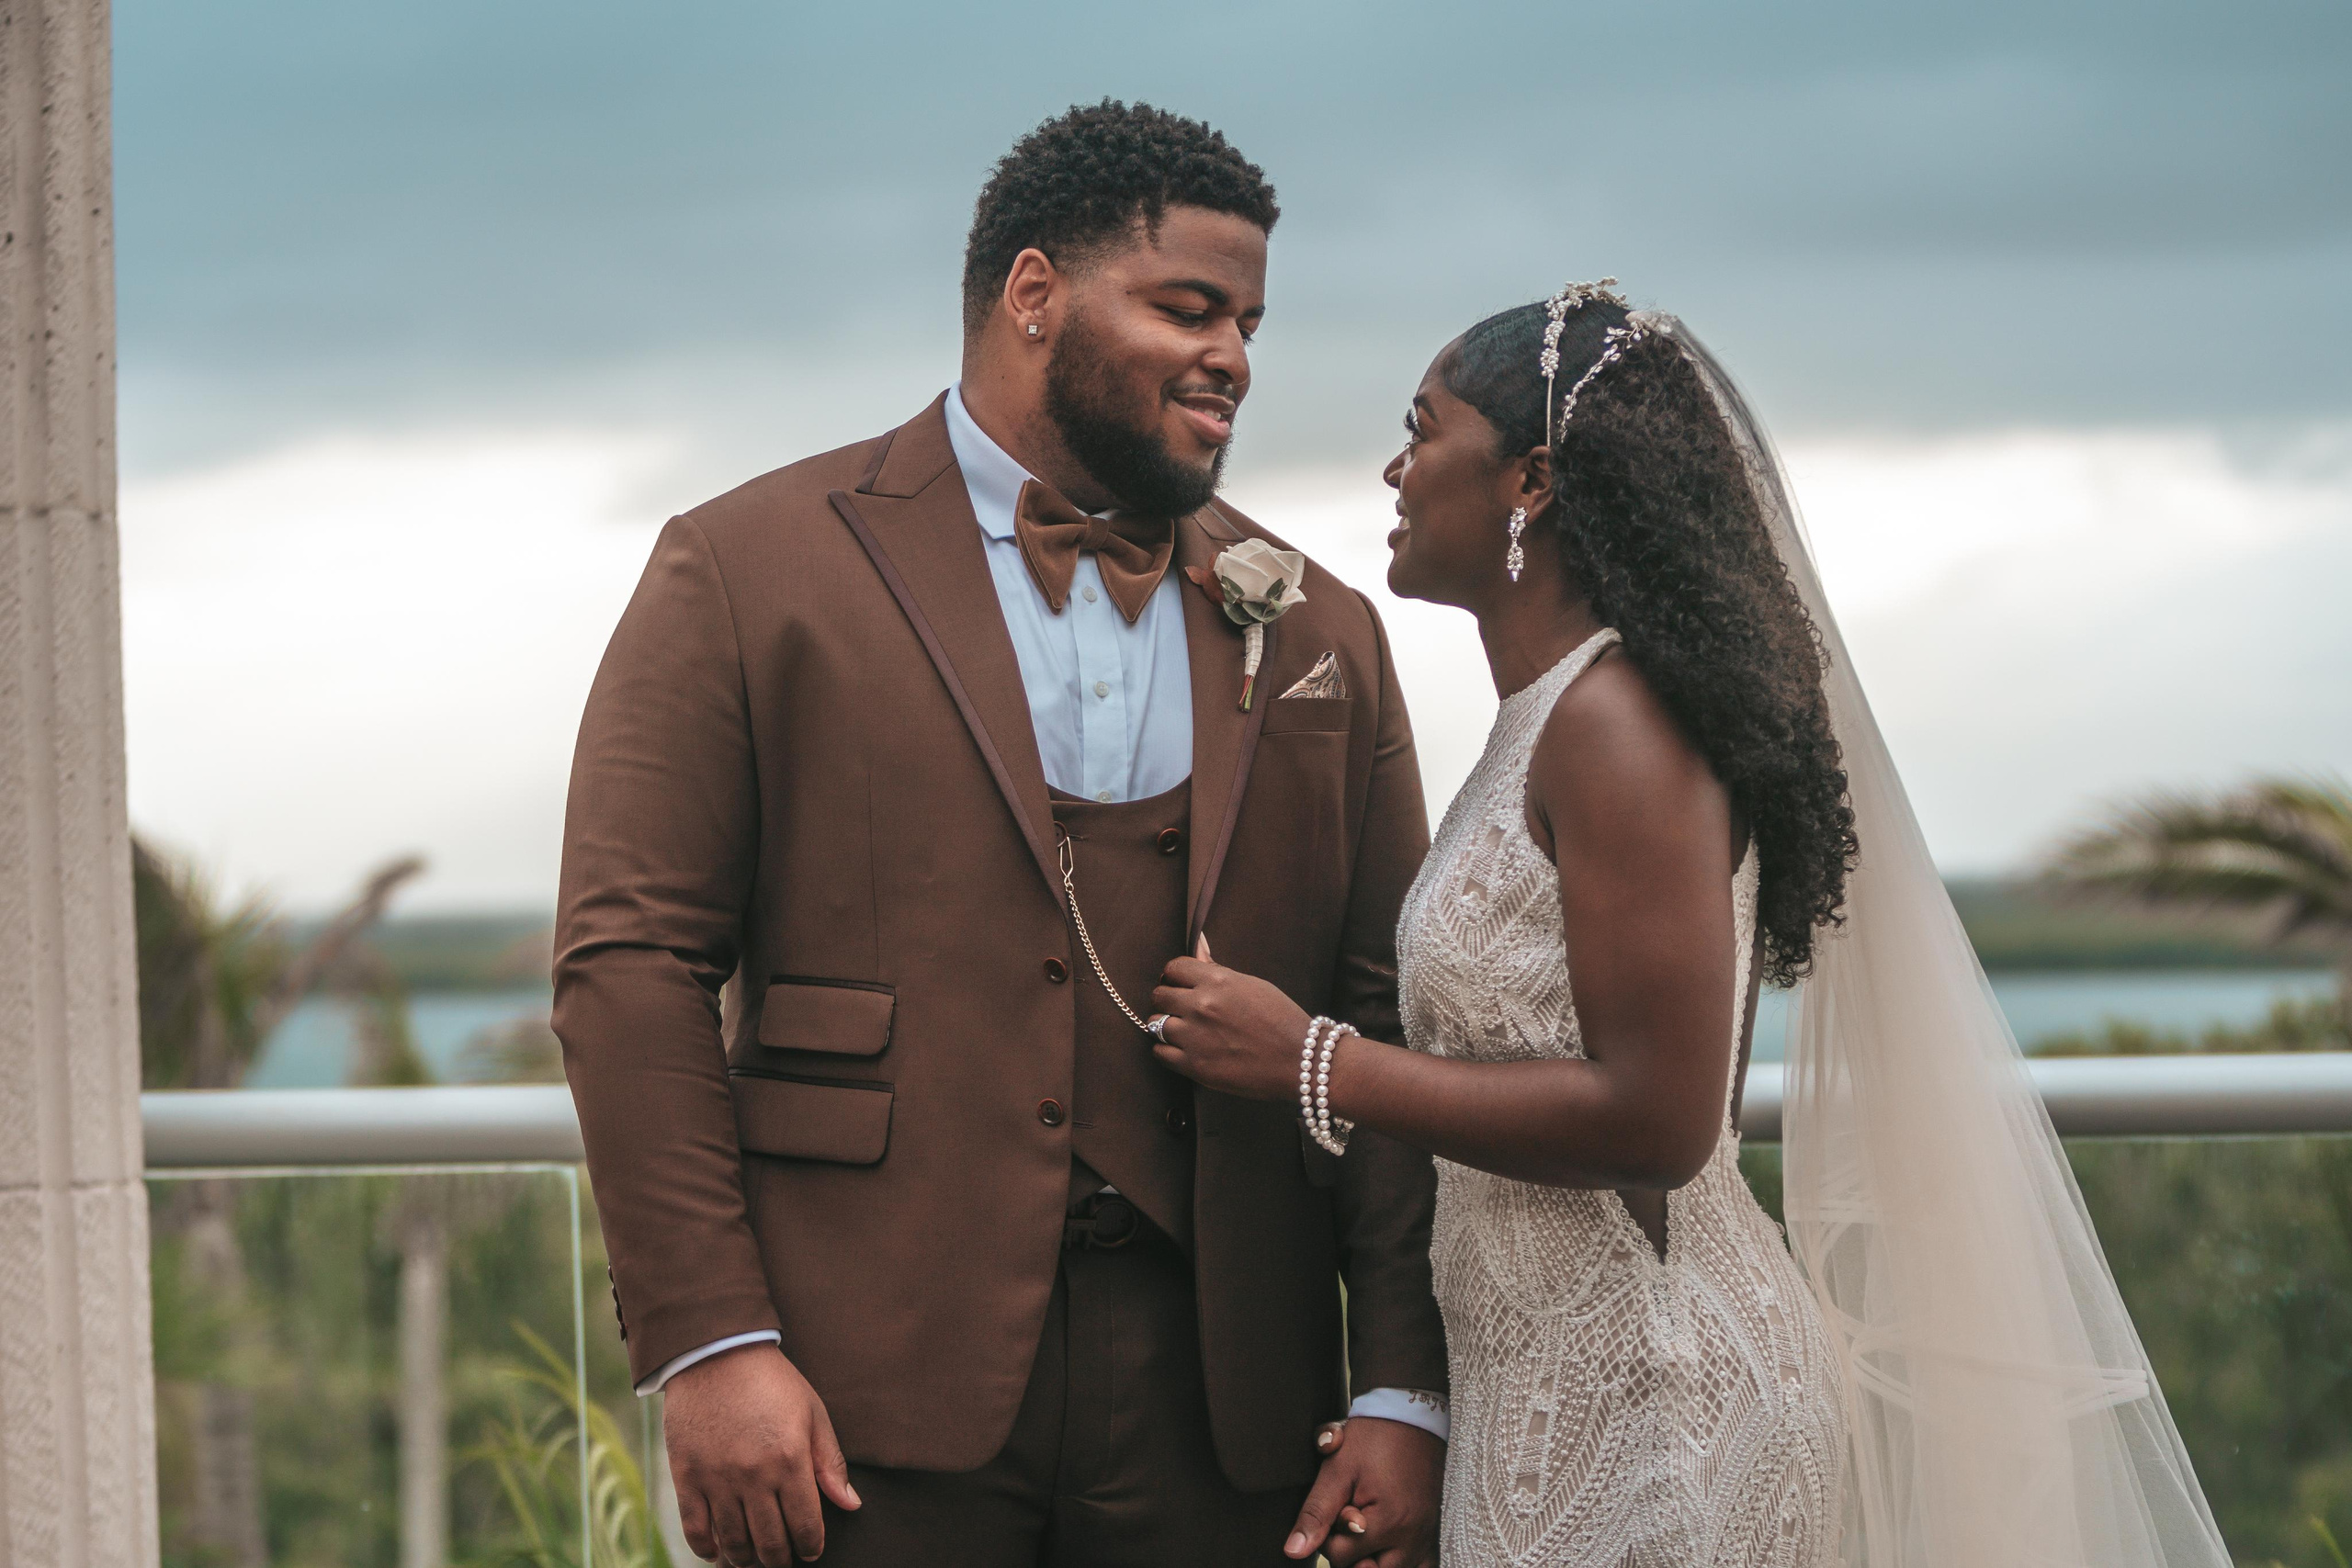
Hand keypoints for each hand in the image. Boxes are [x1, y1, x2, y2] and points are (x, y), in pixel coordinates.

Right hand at [664, 1344, 859, 1563]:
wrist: (715, 1353)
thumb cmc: (772, 1381)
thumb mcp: (813, 1413)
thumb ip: (830, 1463)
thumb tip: (851, 1505)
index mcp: (790, 1460)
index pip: (805, 1525)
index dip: (811, 1546)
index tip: (812, 1550)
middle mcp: (754, 1475)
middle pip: (770, 1542)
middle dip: (781, 1559)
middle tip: (784, 1558)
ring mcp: (717, 1479)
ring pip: (734, 1542)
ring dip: (747, 1559)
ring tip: (755, 1559)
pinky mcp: (686, 1476)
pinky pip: (695, 1529)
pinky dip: (707, 1549)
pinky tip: (718, 1553)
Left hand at [1149, 952, 1313, 1102]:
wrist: (1299, 1060)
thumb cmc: (1281, 1019)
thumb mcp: (1252, 985)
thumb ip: (1217, 968)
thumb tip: (1198, 943)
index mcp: (1217, 981)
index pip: (1173, 968)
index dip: (1175, 976)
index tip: (1181, 985)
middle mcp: (1201, 1006)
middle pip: (1159, 995)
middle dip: (1169, 1000)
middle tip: (1182, 1009)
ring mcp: (1195, 1037)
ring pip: (1156, 1024)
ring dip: (1166, 1026)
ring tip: (1184, 1031)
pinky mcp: (1195, 1066)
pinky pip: (1160, 1053)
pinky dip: (1166, 1050)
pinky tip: (1182, 1049)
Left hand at [1286, 1416, 1442, 1566]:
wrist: (1410, 1412)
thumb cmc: (1373, 1437)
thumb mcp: (1337, 1469)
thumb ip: (1315, 1514)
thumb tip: (1293, 1551)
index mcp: (1389, 1523)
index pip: (1341, 1557)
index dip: (1328, 1534)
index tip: (1337, 1505)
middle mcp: (1413, 1537)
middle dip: (1351, 1551)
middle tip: (1349, 1517)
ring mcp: (1427, 1537)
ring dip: (1374, 1558)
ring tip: (1366, 1530)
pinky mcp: (1434, 1531)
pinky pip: (1422, 1566)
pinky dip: (1400, 1561)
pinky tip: (1387, 1545)